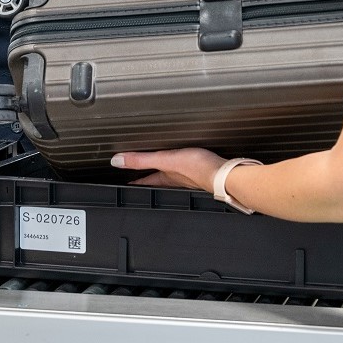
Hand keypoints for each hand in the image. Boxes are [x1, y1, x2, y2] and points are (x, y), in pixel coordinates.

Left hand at [110, 147, 225, 192]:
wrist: (224, 173)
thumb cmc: (198, 168)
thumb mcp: (166, 159)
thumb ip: (142, 159)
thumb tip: (118, 160)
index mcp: (164, 178)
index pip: (144, 182)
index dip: (134, 182)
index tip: (124, 182)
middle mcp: (174, 180)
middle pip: (155, 180)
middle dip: (146, 178)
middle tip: (138, 178)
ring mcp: (186, 178)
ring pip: (169, 177)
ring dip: (161, 174)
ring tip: (157, 171)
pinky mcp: (199, 174)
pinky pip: (183, 172)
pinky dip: (177, 170)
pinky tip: (183, 166)